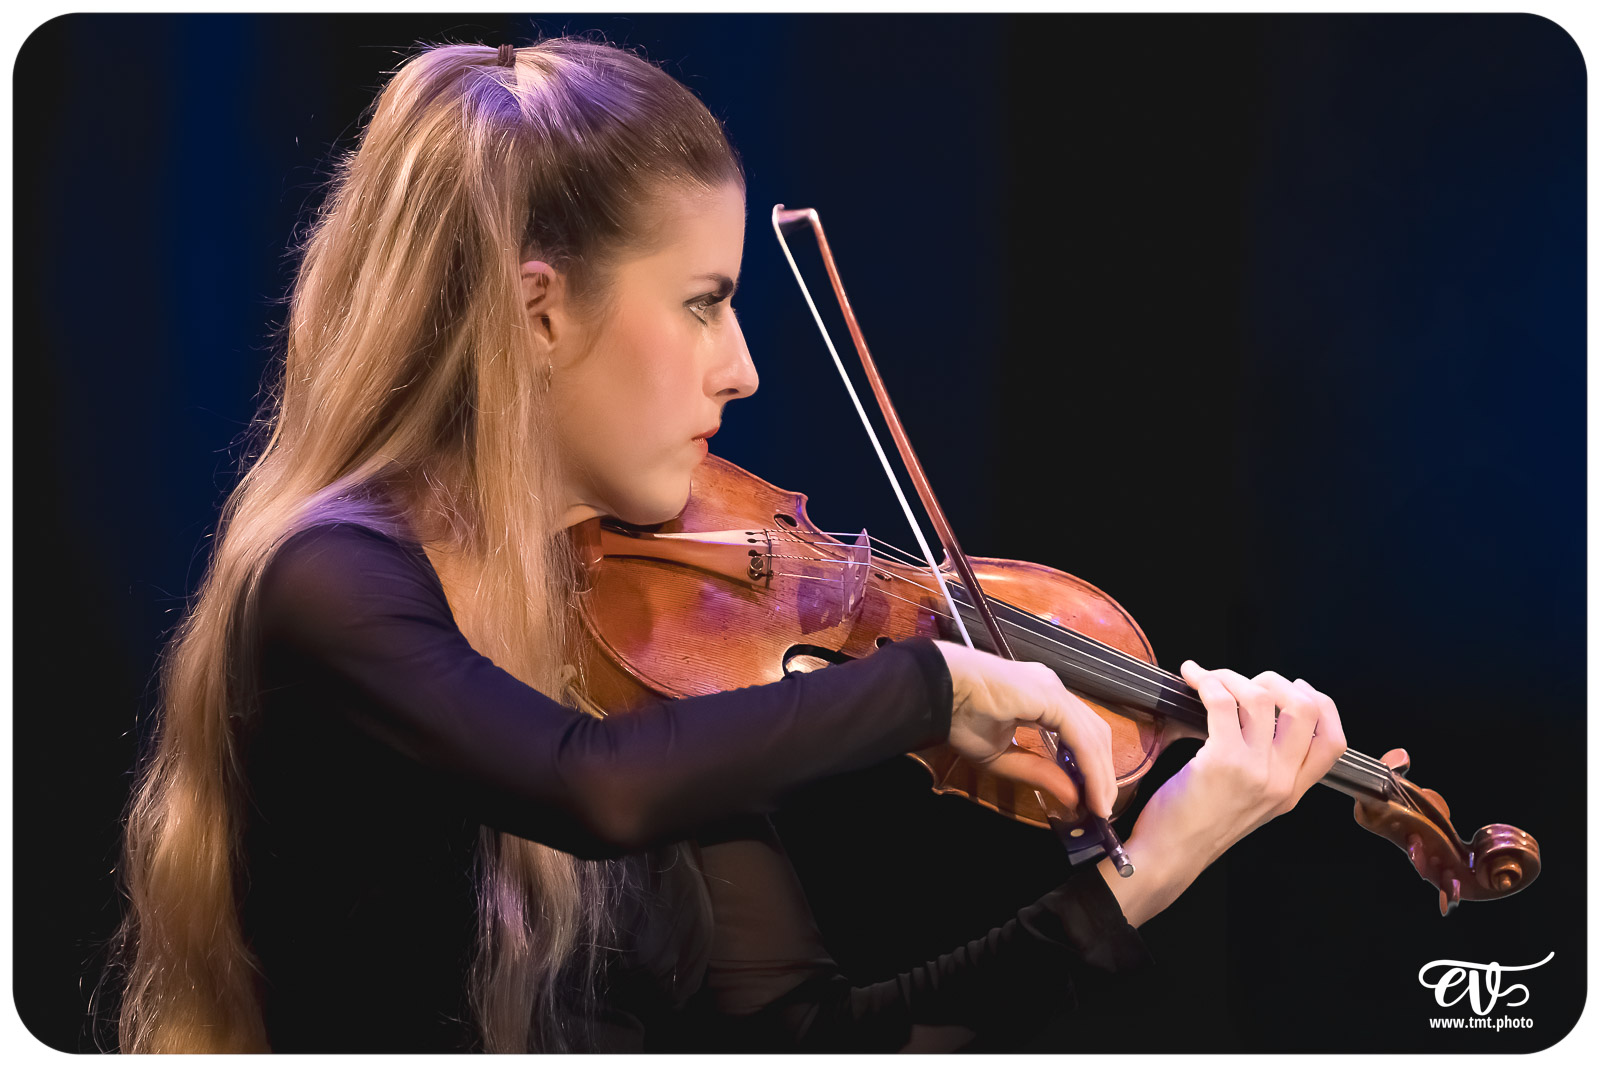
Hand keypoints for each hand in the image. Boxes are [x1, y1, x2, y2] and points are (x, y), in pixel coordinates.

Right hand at [931, 640, 1116, 818]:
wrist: (938, 692)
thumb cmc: (960, 718)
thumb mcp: (1002, 757)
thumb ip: (1038, 773)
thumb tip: (1074, 798)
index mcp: (1041, 698)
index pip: (1079, 732)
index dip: (1089, 766)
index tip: (1090, 798)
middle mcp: (1053, 689)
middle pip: (1094, 733)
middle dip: (1101, 772)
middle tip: (1101, 807)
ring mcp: (1055, 689)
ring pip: (1093, 735)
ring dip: (1100, 774)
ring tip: (1099, 806)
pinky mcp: (1052, 697)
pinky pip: (1080, 737)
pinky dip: (1091, 767)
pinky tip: (1091, 791)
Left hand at [1099, 660, 1346, 926]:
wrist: (1170, 855)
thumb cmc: (1198, 824)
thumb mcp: (1250, 802)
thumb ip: (1266, 767)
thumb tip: (1259, 713)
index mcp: (1292, 792)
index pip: (1334, 742)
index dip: (1321, 705)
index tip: (1295, 687)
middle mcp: (1281, 781)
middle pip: (1305, 710)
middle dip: (1275, 682)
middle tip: (1244, 682)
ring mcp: (1255, 771)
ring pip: (1261, 698)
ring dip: (1231, 677)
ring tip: (1209, 679)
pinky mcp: (1222, 761)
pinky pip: (1222, 702)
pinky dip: (1206, 681)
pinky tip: (1192, 678)